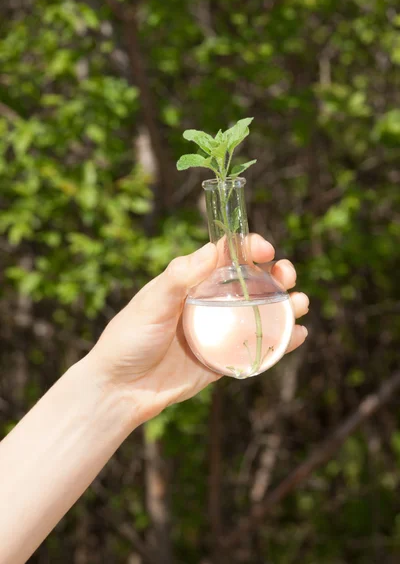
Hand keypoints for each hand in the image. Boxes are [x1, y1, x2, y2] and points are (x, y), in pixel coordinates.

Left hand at [87, 236, 308, 422]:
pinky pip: (258, 346)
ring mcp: (220, 330)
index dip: (250, 247)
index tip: (265, 250)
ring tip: (300, 304)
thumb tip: (213, 248)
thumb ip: (180, 278)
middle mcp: (210, 301)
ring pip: (262, 312)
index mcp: (192, 280)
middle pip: (253, 281)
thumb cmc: (129, 339)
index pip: (228, 255)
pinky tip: (299, 336)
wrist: (121, 389)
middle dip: (276, 274)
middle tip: (287, 276)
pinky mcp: (225, 357)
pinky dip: (282, 340)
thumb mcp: (151, 304)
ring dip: (286, 305)